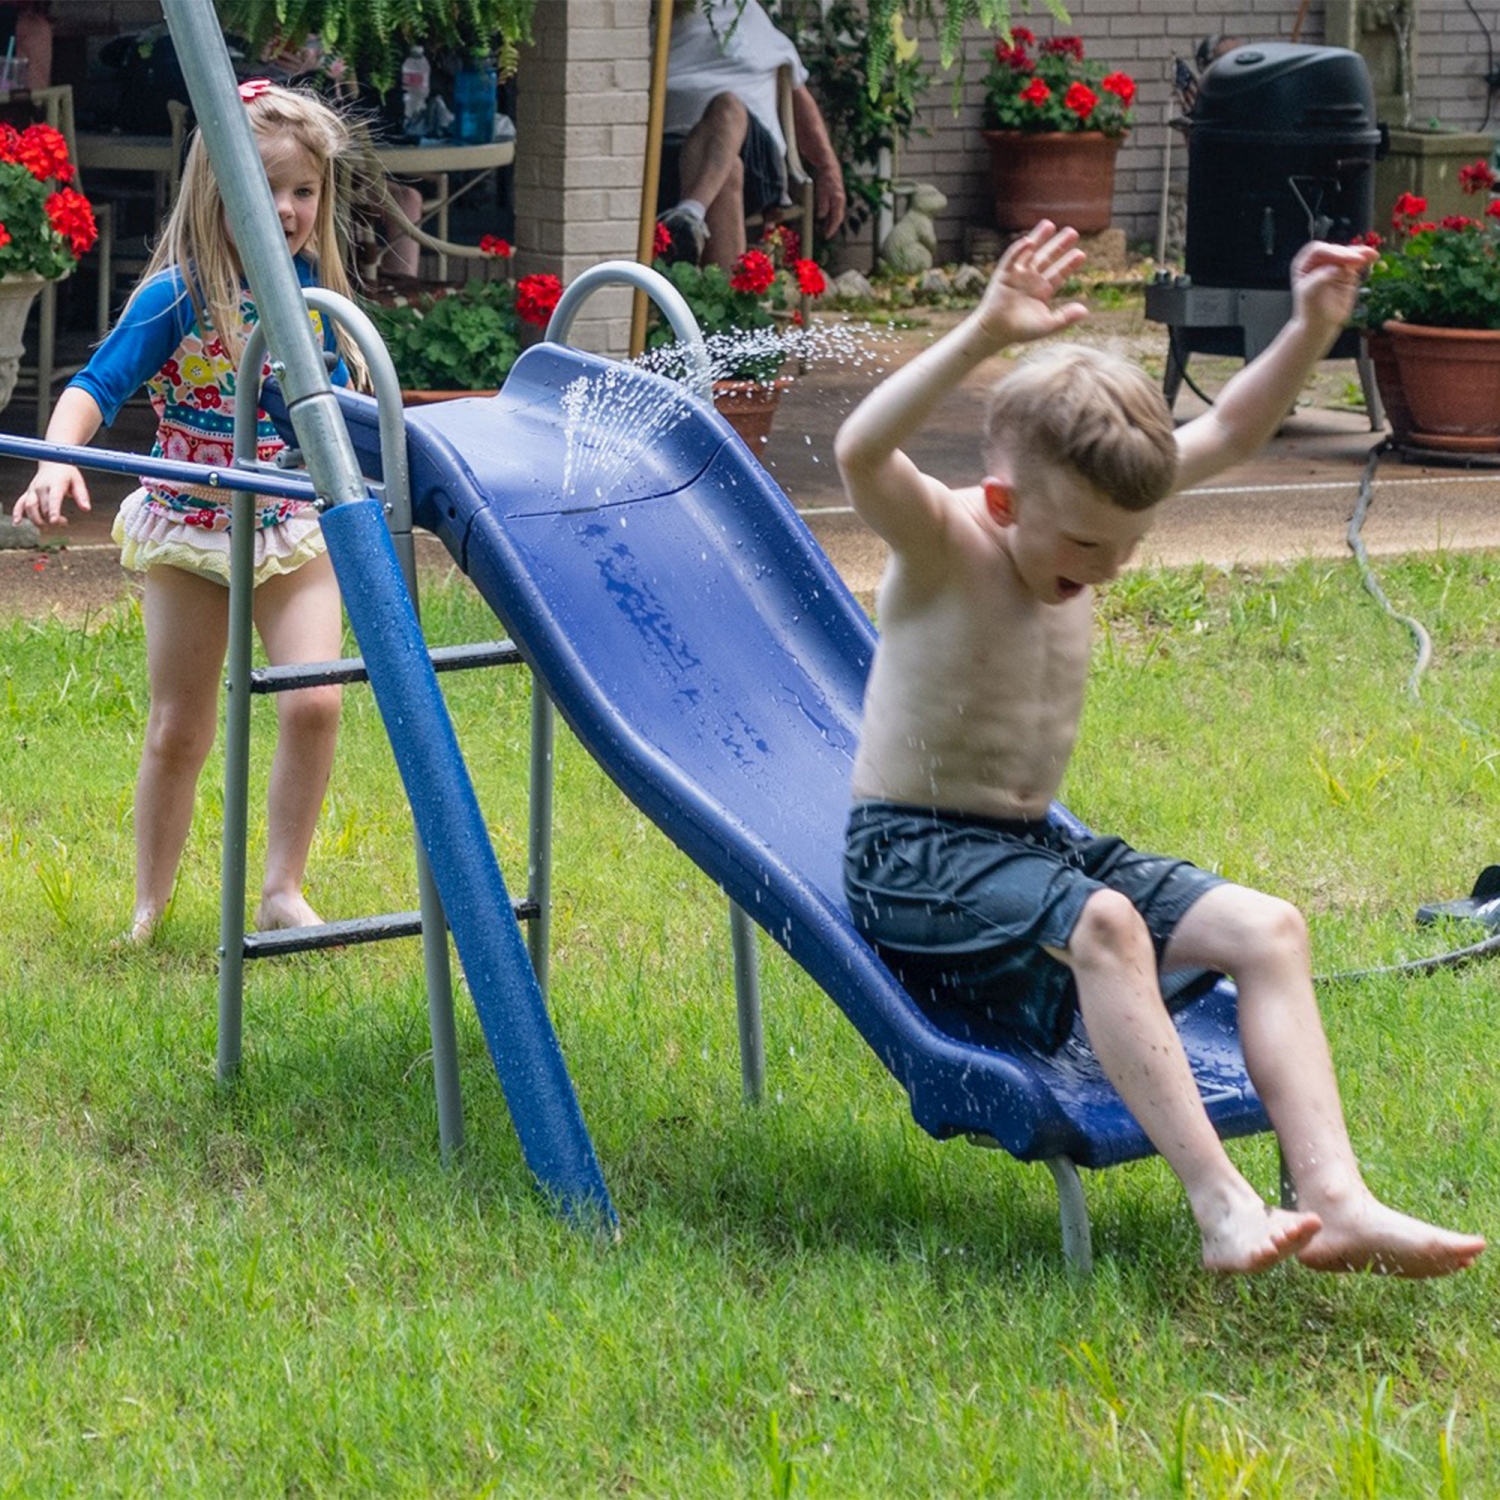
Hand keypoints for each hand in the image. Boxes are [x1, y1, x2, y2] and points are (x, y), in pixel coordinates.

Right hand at [13, 462, 90, 526]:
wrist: (52, 463)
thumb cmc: (67, 473)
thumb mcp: (78, 481)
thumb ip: (82, 495)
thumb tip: (86, 509)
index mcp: (55, 484)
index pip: (53, 498)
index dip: (54, 511)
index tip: (55, 521)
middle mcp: (41, 487)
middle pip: (44, 508)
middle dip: (52, 519)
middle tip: (64, 523)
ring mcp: (33, 490)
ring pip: (30, 507)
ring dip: (37, 520)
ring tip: (46, 527)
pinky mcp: (28, 493)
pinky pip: (20, 503)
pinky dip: (17, 513)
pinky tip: (17, 523)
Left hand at [814, 168, 845, 239]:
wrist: (829, 166)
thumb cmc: (826, 177)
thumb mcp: (822, 191)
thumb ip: (823, 204)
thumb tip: (822, 216)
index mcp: (839, 200)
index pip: (836, 218)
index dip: (832, 228)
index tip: (827, 235)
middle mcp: (841, 201)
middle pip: (837, 218)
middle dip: (832, 227)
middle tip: (825, 235)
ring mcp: (839, 199)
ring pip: (836, 214)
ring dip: (831, 222)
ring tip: (825, 229)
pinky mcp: (837, 197)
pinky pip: (834, 210)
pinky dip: (830, 216)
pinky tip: (825, 219)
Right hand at [975, 221, 1089, 347]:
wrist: (995, 332)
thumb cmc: (1020, 331)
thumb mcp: (1046, 325)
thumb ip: (1065, 318)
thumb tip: (1085, 310)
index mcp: (1042, 290)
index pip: (1058, 273)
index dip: (1069, 263)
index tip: (1081, 254)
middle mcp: (1031, 279)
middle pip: (1047, 258)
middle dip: (1059, 245)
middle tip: (1073, 232)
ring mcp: (1017, 275)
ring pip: (1030, 253)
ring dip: (1039, 238)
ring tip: (1050, 224)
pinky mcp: (1003, 274)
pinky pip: (1011, 258)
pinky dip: (1019, 249)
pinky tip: (1030, 241)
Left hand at [1290, 240, 1377, 331]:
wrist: (1320, 324)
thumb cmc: (1310, 309)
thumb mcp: (1310, 293)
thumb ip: (1321, 278)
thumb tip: (1338, 268)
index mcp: (1304, 264)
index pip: (1318, 250)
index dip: (1331, 251)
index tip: (1343, 258)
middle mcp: (1319, 262)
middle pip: (1336, 250)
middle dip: (1347, 253)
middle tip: (1358, 259)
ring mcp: (1334, 266)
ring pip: (1348, 254)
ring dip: (1360, 252)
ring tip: (1372, 254)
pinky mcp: (1347, 272)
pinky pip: (1357, 262)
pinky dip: (1365, 258)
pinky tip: (1373, 257)